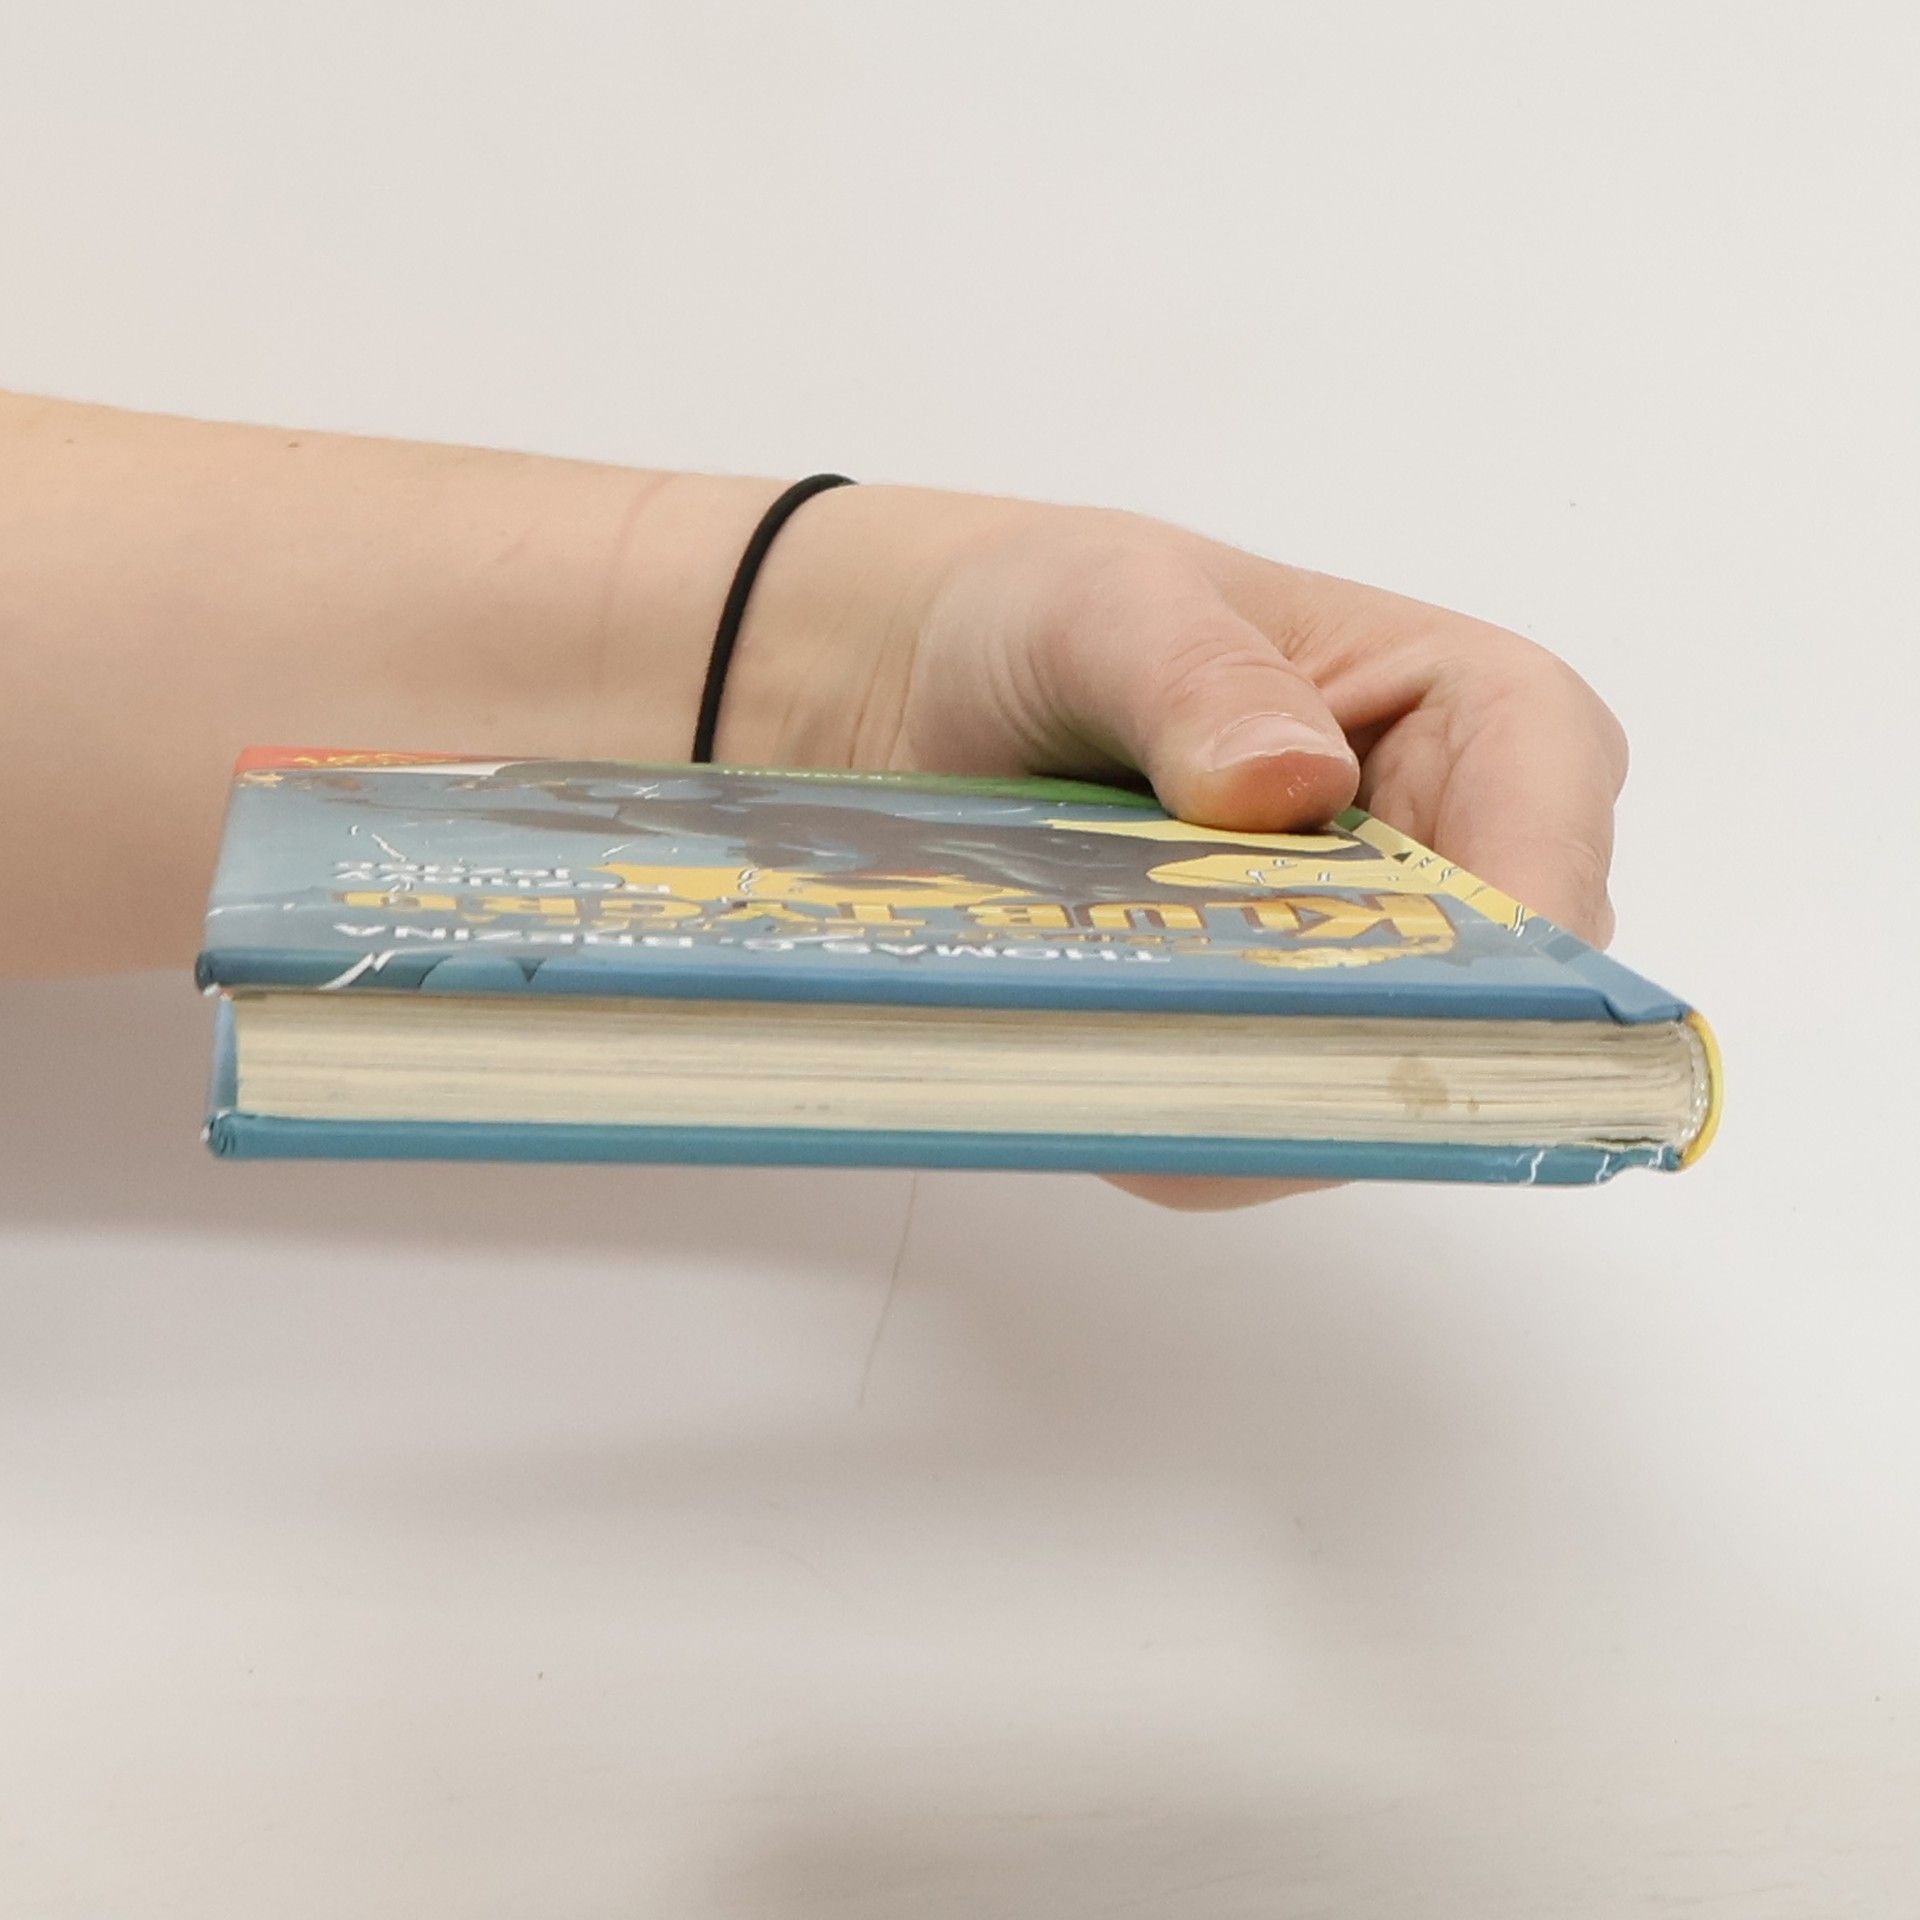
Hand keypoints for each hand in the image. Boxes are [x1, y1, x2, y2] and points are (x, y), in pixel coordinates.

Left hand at [755, 491, 1628, 1209]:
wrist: (951, 700)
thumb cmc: (1060, 619)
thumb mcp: (1111, 607)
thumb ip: (1198, 678)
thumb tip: (1292, 781)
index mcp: (1482, 717)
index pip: (1552, 830)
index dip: (1520, 933)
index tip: (1432, 1002)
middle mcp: (1456, 865)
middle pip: (1482, 1002)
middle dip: (1360, 1040)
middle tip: (1222, 1048)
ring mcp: (1366, 975)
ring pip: (1369, 1091)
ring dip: (1252, 1094)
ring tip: (1119, 1046)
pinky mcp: (1279, 1054)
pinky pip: (1265, 1131)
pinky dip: (1184, 1120)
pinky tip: (1093, 1074)